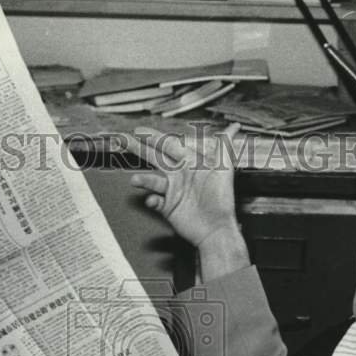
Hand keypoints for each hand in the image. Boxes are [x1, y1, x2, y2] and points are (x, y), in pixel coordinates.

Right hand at [128, 124, 249, 280]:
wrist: (217, 229)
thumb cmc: (222, 199)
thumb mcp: (225, 169)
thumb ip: (225, 146)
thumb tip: (234, 127)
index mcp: (190, 163)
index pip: (169, 145)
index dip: (154, 137)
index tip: (139, 130)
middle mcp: (179, 175)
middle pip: (155, 158)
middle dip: (138, 149)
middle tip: (122, 140)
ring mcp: (172, 191)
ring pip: (153, 181)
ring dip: (143, 179)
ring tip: (135, 180)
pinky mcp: (168, 207)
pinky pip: (155, 201)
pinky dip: (152, 200)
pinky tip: (152, 200)